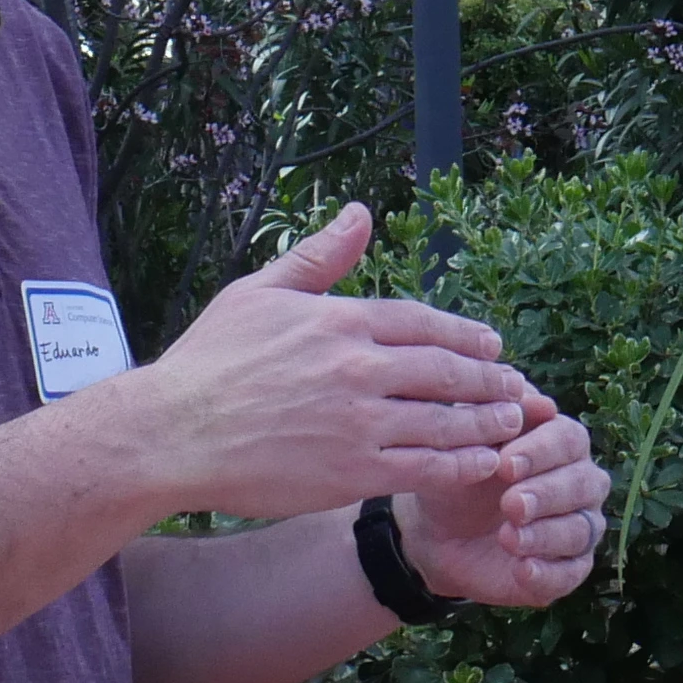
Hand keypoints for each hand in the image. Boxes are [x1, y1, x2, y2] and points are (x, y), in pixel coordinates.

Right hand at [106, 204, 534, 521]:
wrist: (169, 434)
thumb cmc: (207, 363)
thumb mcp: (259, 293)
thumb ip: (319, 257)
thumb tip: (361, 211)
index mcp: (339, 321)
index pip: (424, 322)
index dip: (466, 335)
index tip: (491, 345)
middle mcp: (357, 367)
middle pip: (446, 370)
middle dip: (488, 379)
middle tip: (513, 386)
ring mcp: (359, 422)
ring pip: (445, 420)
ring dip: (487, 422)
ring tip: (511, 423)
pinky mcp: (353, 471)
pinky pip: (427, 467)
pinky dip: (463, 464)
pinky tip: (484, 463)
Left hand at [396, 406, 610, 611]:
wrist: (436, 533)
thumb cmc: (457, 479)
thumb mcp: (461, 447)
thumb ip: (488, 417)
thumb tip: (520, 390)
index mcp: (560, 444)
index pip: (569, 440)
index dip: (542, 451)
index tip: (505, 463)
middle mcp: (579, 483)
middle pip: (584, 483)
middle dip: (547, 493)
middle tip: (511, 504)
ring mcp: (579, 526)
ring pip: (582, 529)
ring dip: (547, 534)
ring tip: (510, 538)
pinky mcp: (568, 567)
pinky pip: (573, 572)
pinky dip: (550, 573)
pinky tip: (523, 570)